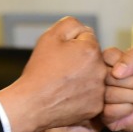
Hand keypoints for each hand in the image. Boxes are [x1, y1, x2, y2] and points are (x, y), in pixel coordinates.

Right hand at [0, 17, 105, 131]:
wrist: (32, 103)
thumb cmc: (40, 70)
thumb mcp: (50, 36)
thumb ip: (71, 24)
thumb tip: (85, 30)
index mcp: (91, 50)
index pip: (87, 39)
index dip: (71, 45)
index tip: (60, 56)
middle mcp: (100, 69)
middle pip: (93, 58)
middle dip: (80, 61)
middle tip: (61, 71)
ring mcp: (100, 90)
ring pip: (93, 77)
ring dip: (82, 78)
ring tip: (63, 84)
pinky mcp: (96, 107)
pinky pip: (92, 96)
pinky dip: (82, 96)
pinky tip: (67, 96)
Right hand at [100, 46, 132, 131]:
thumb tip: (117, 71)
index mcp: (111, 60)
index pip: (108, 55)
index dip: (128, 64)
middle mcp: (102, 77)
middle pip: (109, 76)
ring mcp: (101, 95)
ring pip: (109, 94)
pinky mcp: (103, 114)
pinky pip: (110, 110)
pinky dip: (127, 109)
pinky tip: (132, 108)